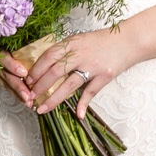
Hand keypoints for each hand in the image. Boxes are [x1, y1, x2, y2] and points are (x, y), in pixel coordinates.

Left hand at [12, 26, 137, 118]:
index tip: (28, 81)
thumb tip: (45, 65)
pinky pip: (91, 92)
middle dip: (40, 86)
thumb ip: (65, 51)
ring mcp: (93, 66)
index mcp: (72, 43)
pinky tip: (77, 115)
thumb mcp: (80, 39)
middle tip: (31, 97)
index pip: (49, 56)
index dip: (36, 69)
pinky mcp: (104, 76)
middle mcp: (81, 54)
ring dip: (54, 99)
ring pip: (69, 85)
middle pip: (55, 72)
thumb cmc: (101, 41)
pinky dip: (84, 104)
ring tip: (43, 109)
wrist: (128, 41)